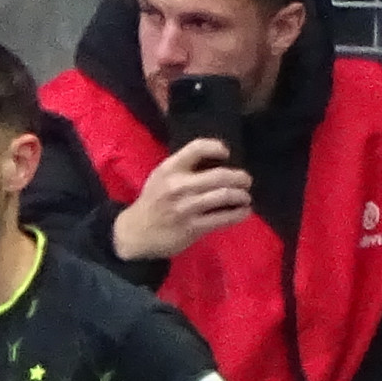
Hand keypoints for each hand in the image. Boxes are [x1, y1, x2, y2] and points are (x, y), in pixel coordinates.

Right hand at [110, 139, 252, 262]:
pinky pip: (223, 218)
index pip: (197, 148)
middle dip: (240, 178)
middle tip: (246, 181)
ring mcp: (186, 208)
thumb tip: (218, 160)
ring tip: (245, 197)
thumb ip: (184, 167)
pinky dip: (238, 214)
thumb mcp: (161, 177)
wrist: (135, 233)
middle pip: (220, 175)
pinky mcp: (192, 227)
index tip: (226, 154)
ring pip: (225, 196)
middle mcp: (178, 186)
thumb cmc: (153, 201)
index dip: (217, 147)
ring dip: (242, 196)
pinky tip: (244, 212)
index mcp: (170, 169)